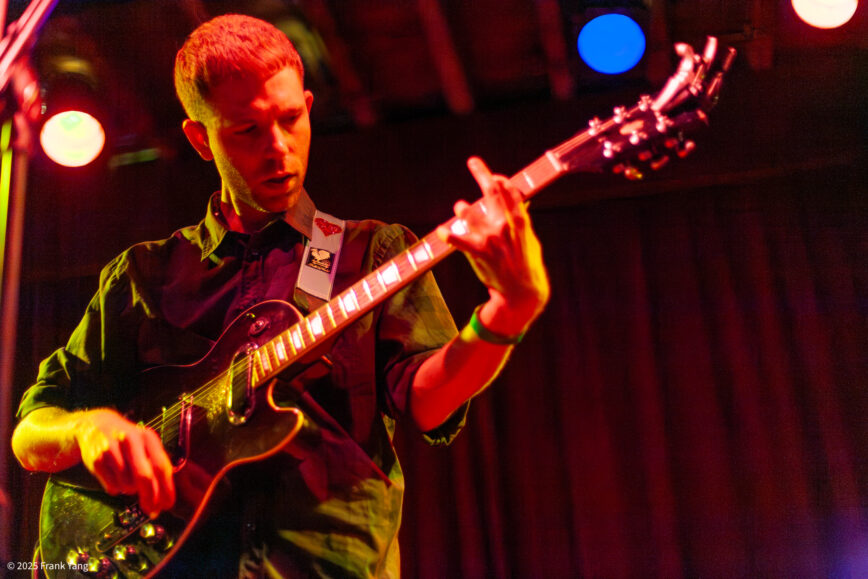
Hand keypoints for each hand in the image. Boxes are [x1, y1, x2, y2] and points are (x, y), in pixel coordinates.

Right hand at [75, 408, 174, 517]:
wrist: (95, 426)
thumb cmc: (127, 443)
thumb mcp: (145, 446)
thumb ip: (156, 467)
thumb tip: (164, 499)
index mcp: (148, 437)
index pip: (161, 466)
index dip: (166, 488)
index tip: (167, 505)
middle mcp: (130, 440)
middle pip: (144, 476)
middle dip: (150, 497)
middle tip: (152, 511)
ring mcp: (111, 449)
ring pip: (127, 484)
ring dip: (130, 490)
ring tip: (127, 479)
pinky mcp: (95, 460)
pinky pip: (111, 486)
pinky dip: (116, 489)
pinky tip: (114, 477)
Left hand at [438, 156, 549, 334]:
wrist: (522, 291)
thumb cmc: (527, 263)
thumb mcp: (530, 239)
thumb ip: (522, 221)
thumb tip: (520, 202)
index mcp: (520, 221)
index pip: (510, 190)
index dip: (499, 179)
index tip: (493, 176)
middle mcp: (505, 225)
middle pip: (491, 191)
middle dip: (482, 173)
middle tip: (473, 161)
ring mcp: (491, 239)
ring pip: (470, 213)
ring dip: (462, 208)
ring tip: (460, 208)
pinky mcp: (479, 253)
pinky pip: (459, 240)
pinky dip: (448, 234)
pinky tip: (441, 231)